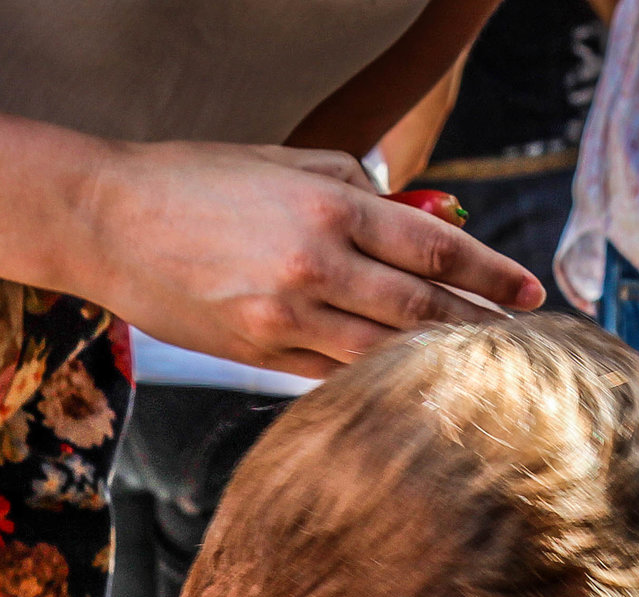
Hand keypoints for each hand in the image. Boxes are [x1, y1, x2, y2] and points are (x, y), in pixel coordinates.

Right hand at [82, 139, 544, 378]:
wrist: (107, 219)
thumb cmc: (199, 182)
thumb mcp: (286, 164)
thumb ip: (358, 189)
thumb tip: (421, 220)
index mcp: (329, 206)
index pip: (433, 250)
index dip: (490, 275)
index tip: (531, 293)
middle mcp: (314, 264)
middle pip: (421, 309)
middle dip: (479, 329)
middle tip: (523, 345)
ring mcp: (284, 315)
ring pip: (382, 353)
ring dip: (435, 366)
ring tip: (478, 375)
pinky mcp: (256, 351)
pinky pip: (332, 373)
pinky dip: (375, 380)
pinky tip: (407, 389)